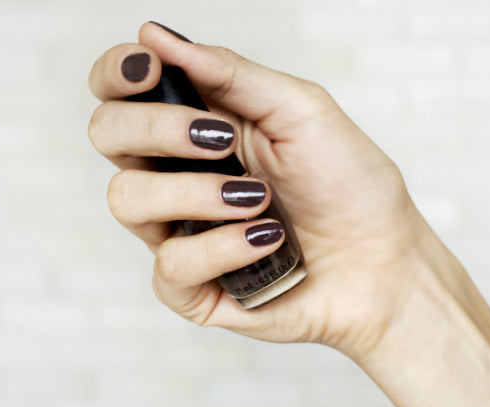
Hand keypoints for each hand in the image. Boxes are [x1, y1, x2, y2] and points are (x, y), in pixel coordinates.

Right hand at [88, 22, 428, 362]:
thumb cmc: (349, 186)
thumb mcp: (300, 112)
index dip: (118, 74)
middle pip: (108, 138)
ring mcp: (180, 234)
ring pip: (128, 201)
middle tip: (220, 139)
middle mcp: (178, 178)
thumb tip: (155, 35)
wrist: (382, 262)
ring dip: (197, 193)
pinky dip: (223, 247)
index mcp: (198, 130)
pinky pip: (171, 266)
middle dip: (157, 129)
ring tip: (259, 199)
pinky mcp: (192, 288)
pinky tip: (266, 241)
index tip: (151, 67)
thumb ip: (231, 74)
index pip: (123, 95)